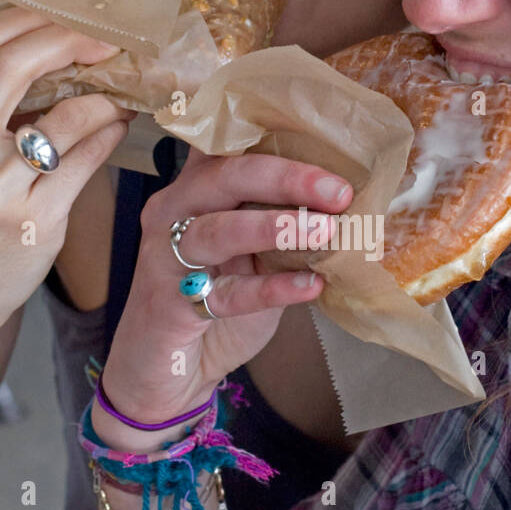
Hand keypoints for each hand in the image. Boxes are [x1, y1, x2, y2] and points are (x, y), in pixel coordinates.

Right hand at [0, 7, 135, 361]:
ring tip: (122, 91)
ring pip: (64, 116)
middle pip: (14, 65)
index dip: (24, 16)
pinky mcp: (34, 225)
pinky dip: (108, 135)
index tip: (63, 11)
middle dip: (70, 39)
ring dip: (104, 95)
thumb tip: (48, 50)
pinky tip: (118, 127)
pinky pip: (86, 162)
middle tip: (107, 38)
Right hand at [100, 149, 353, 434]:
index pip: (229, 145)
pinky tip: (310, 286)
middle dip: (288, 178)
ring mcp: (165, 257)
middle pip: (226, 175)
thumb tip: (346, 205)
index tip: (329, 138)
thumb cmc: (212, 303)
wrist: (164, 374)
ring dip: (277, 228)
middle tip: (339, 192)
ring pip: (220, 229)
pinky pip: (226, 293)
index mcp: (194, 189)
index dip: (275, 135)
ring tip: (326, 233)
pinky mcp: (170, 305)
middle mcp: (173, 212)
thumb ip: (281, 225)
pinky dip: (272, 288)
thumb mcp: (252, 256)